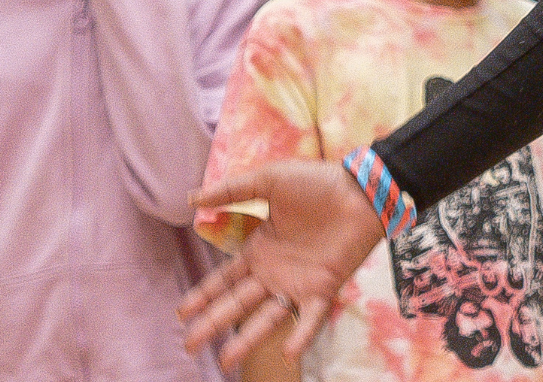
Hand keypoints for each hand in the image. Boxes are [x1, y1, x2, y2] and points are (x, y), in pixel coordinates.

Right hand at [181, 161, 385, 368]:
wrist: (361, 189)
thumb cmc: (317, 183)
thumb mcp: (269, 181)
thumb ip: (232, 190)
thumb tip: (191, 199)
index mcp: (260, 249)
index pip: (224, 279)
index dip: (203, 296)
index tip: (181, 313)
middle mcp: (274, 272)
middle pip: (236, 303)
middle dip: (212, 323)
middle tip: (189, 344)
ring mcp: (297, 283)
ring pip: (266, 317)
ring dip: (246, 340)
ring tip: (225, 361)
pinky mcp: (323, 288)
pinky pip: (309, 317)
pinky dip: (300, 336)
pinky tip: (287, 354)